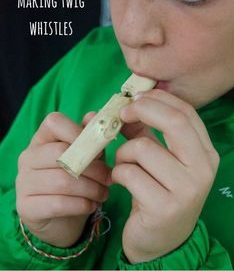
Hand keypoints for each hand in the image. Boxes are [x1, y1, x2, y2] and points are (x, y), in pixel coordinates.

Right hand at [16, 112, 110, 247]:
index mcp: (41, 138)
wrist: (61, 217)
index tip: (99, 149)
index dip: (78, 132)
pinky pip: (58, 204)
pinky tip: (92, 205)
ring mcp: (23, 182)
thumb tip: (94, 115)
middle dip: (92, 167)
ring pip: (62, 181)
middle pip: (60, 153)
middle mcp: (27, 157)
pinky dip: (81, 205)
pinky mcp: (26, 207)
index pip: (54, 122)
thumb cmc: (76, 178)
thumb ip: (90, 137)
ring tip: (104, 193)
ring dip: (90, 188)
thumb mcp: (86, 156)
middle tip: (109, 178)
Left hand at [112, 90, 218, 262]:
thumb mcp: (155, 158)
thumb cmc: (158, 191)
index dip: (157, 99)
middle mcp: (203, 169)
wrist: (161, 240)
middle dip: (142, 110)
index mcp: (205, 152)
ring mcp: (187, 190)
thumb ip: (142, 131)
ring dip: (123, 153)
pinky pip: (129, 173)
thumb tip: (119, 108)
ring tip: (123, 165)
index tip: (134, 99)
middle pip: (174, 122)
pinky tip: (122, 182)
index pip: (186, 112)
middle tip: (121, 115)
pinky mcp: (164, 208)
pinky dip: (118, 173)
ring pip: (142, 148)